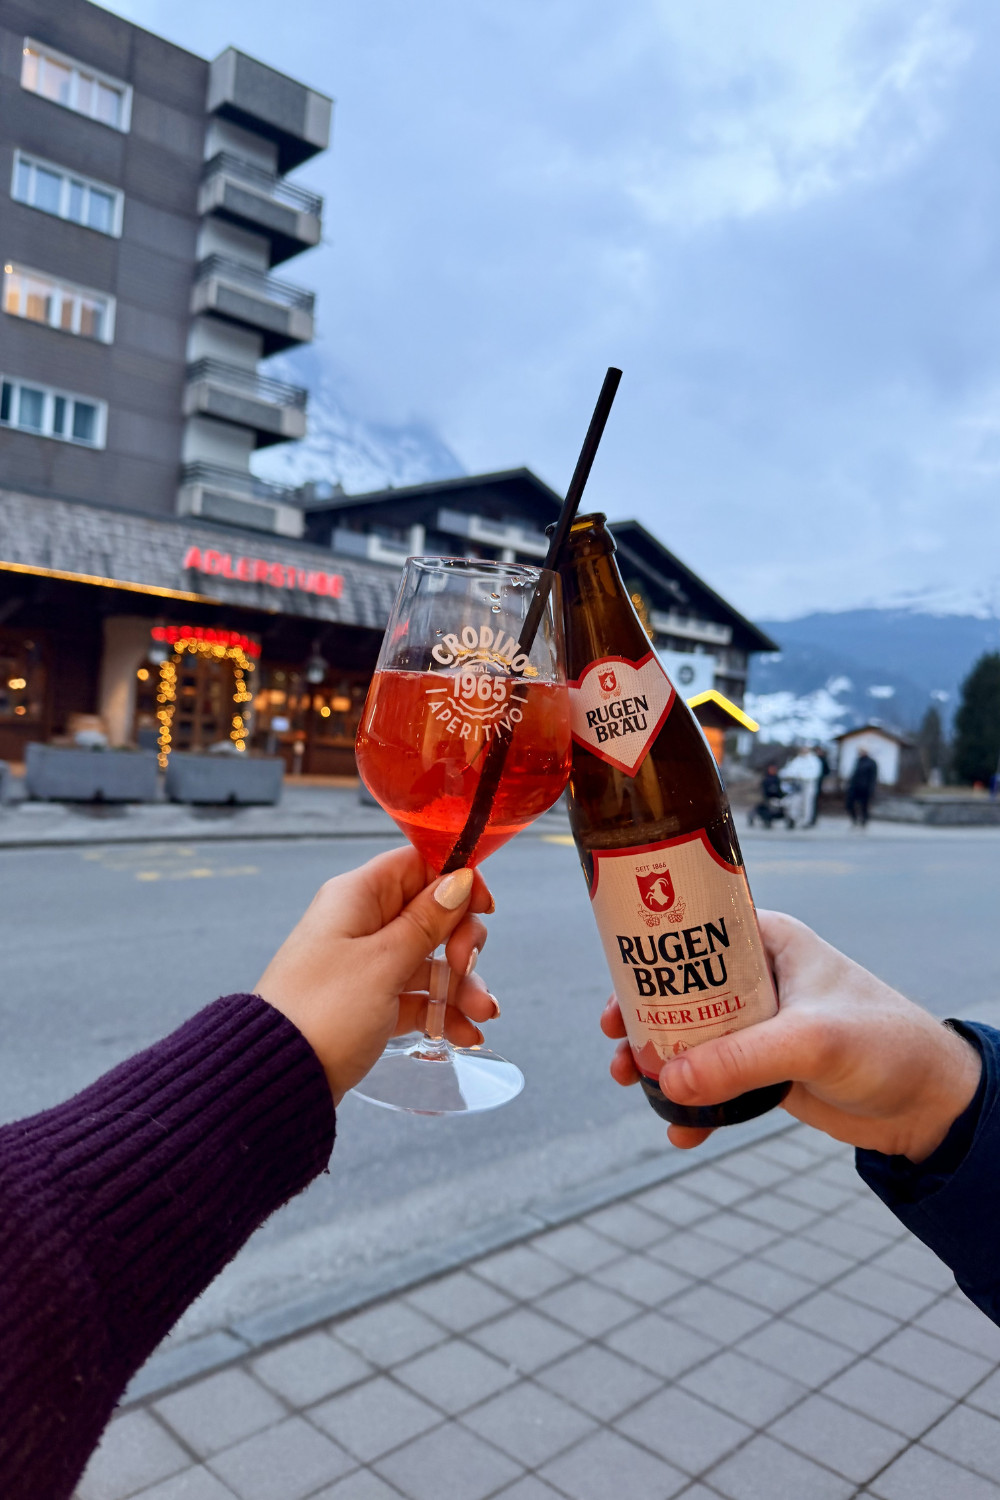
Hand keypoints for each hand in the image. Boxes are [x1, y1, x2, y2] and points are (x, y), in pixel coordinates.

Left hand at [256, 847, 498, 1103]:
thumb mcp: (383, 962)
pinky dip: (443, 1011)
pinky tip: (465, 1033)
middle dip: (462, 943)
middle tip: (466, 968)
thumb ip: (427, 921)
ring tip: (480, 1016)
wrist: (276, 1078)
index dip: (457, 881)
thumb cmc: (321, 1012)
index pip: (418, 865)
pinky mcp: (369, 1001)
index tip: (485, 907)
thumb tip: (459, 878)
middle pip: (431, 914)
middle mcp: (360, 923)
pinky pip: (417, 996)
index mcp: (358, 897)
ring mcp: (365, 964)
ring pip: (429, 960)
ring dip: (461, 985)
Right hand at [602, 909, 981, 1160]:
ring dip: (658, 1061)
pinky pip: (713, 1082)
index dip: (651, 955)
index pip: (695, 933)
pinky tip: (679, 1129)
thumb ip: (741, 1059)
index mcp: (769, 942)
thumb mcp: (811, 1041)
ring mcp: (758, 1026)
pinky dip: (692, 1103)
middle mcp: (757, 978)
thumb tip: (670, 1080)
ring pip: (689, 1037)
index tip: (618, 983)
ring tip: (630, 1081)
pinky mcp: (764, 1069)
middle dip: (642, 1016)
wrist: (931, 1104)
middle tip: (615, 1039)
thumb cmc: (888, 1044)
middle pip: (680, 989)